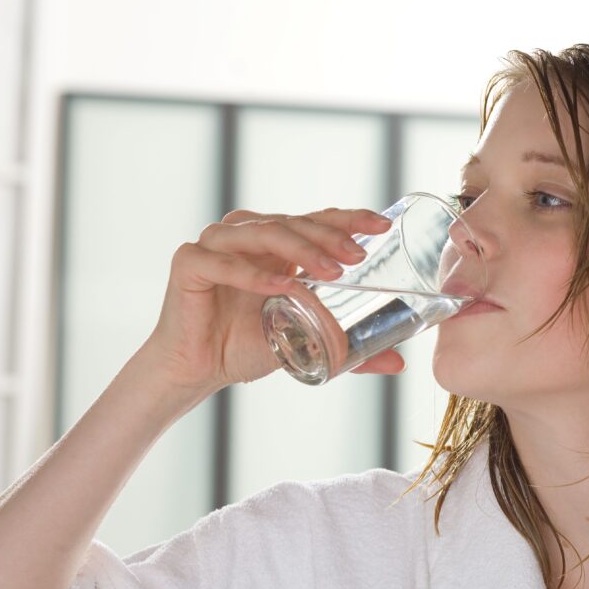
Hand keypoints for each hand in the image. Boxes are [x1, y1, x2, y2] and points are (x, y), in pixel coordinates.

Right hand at [140, 207, 406, 392]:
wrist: (199, 370)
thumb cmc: (247, 346)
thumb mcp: (306, 341)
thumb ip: (348, 346)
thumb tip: (399, 362)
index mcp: (276, 243)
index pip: (317, 220)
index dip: (349, 218)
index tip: (382, 224)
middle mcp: (246, 234)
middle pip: (293, 222)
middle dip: (330, 237)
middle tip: (358, 257)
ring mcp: (215, 244)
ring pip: (262, 233)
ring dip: (299, 249)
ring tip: (330, 271)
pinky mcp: (188, 263)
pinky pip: (223, 262)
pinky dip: (253, 274)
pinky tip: (281, 286)